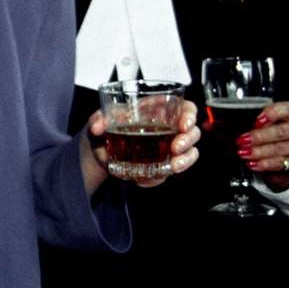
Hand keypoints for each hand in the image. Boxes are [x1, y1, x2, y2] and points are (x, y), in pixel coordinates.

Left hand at [82, 102, 201, 188]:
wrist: (98, 150)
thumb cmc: (105, 127)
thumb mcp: (98, 119)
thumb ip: (97, 120)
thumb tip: (97, 127)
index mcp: (158, 111)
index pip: (185, 108)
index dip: (190, 114)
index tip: (184, 124)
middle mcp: (168, 128)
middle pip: (192, 132)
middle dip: (188, 140)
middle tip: (176, 147)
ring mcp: (167, 148)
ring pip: (189, 153)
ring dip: (185, 161)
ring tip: (172, 166)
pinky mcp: (161, 165)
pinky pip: (169, 172)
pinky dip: (160, 177)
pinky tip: (145, 179)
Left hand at [234, 100, 288, 192]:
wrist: (287, 156)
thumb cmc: (271, 134)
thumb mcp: (257, 125)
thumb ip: (234, 123)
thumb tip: (207, 124)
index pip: (287, 109)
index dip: (272, 114)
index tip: (256, 120)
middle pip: (282, 131)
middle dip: (260, 136)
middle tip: (241, 140)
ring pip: (281, 148)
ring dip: (259, 151)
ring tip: (242, 153)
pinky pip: (281, 163)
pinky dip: (264, 164)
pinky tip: (252, 164)